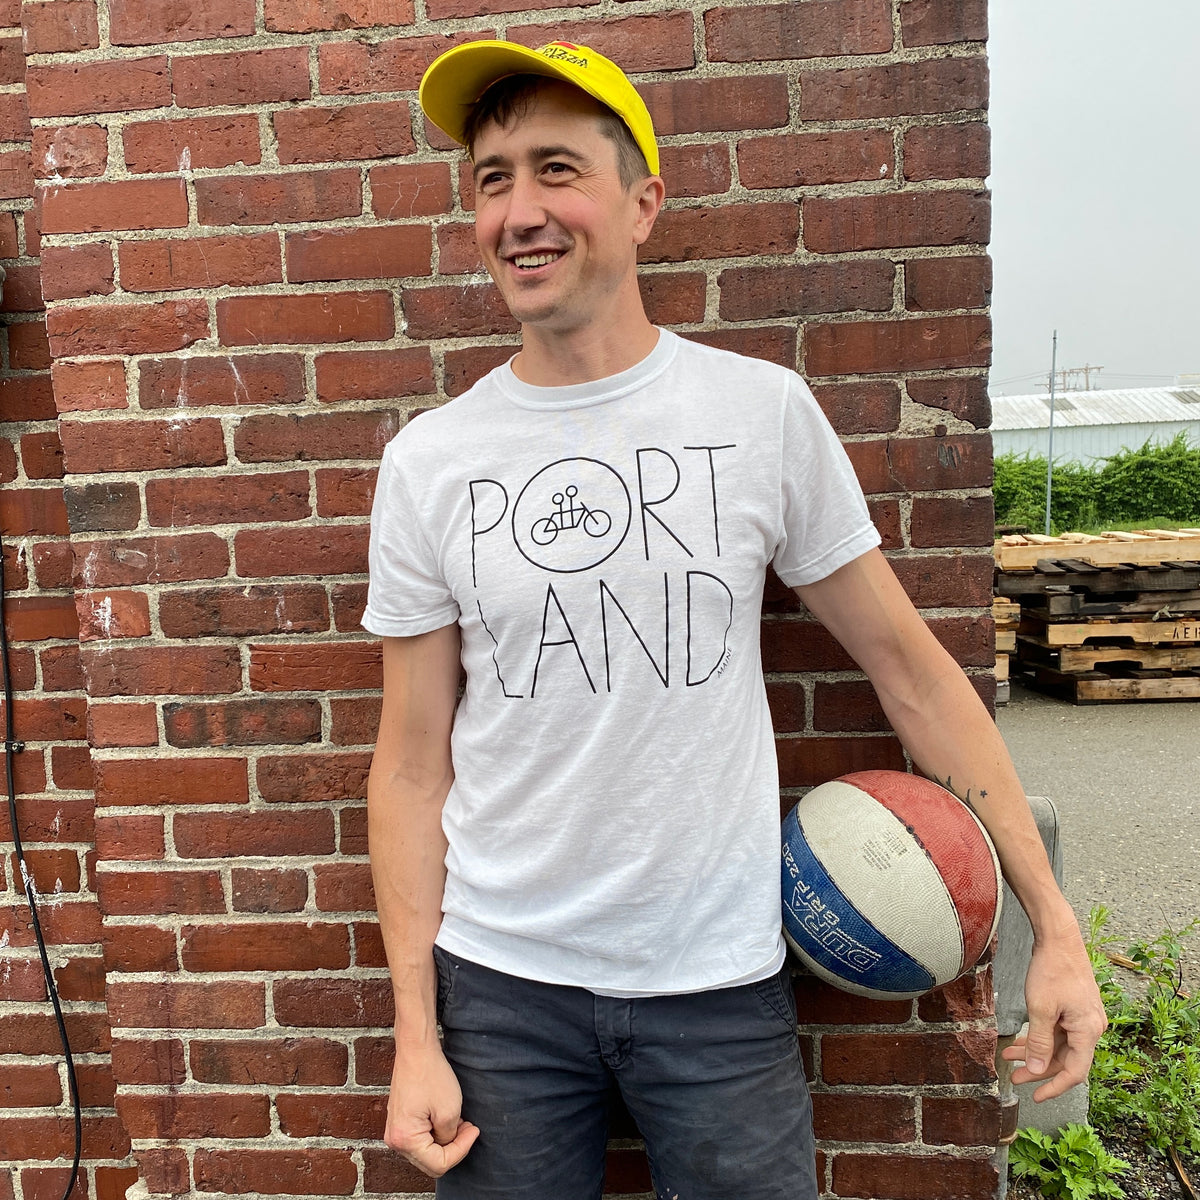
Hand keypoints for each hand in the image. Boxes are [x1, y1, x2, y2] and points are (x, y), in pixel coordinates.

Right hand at [384, 1038, 479, 1176]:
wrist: (416, 1049)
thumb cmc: (431, 1075)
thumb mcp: (449, 1110)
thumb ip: (449, 1138)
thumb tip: (447, 1144)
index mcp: (404, 1139)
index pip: (439, 1164)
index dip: (461, 1150)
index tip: (473, 1130)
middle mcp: (394, 1139)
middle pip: (430, 1162)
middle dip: (453, 1148)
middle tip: (468, 1127)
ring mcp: (395, 1130)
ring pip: (426, 1151)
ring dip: (445, 1140)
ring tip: (458, 1120)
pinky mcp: (399, 1121)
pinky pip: (420, 1138)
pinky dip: (435, 1132)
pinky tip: (445, 1116)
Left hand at [1000, 925, 1107, 1100]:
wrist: (1059, 938)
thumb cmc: (1052, 970)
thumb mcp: (1041, 1009)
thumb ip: (1041, 1043)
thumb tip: (1038, 1072)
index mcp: (1088, 1031)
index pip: (1074, 1072)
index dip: (1055, 1087)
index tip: (1037, 1097)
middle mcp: (1091, 1027)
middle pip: (1066, 1059)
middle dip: (1039, 1070)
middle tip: (1015, 1078)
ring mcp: (1084, 1017)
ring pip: (1059, 1045)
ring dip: (1036, 1052)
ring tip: (1010, 1058)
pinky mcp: (1075, 1008)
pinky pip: (1058, 1030)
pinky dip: (1040, 1036)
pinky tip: (1020, 1040)